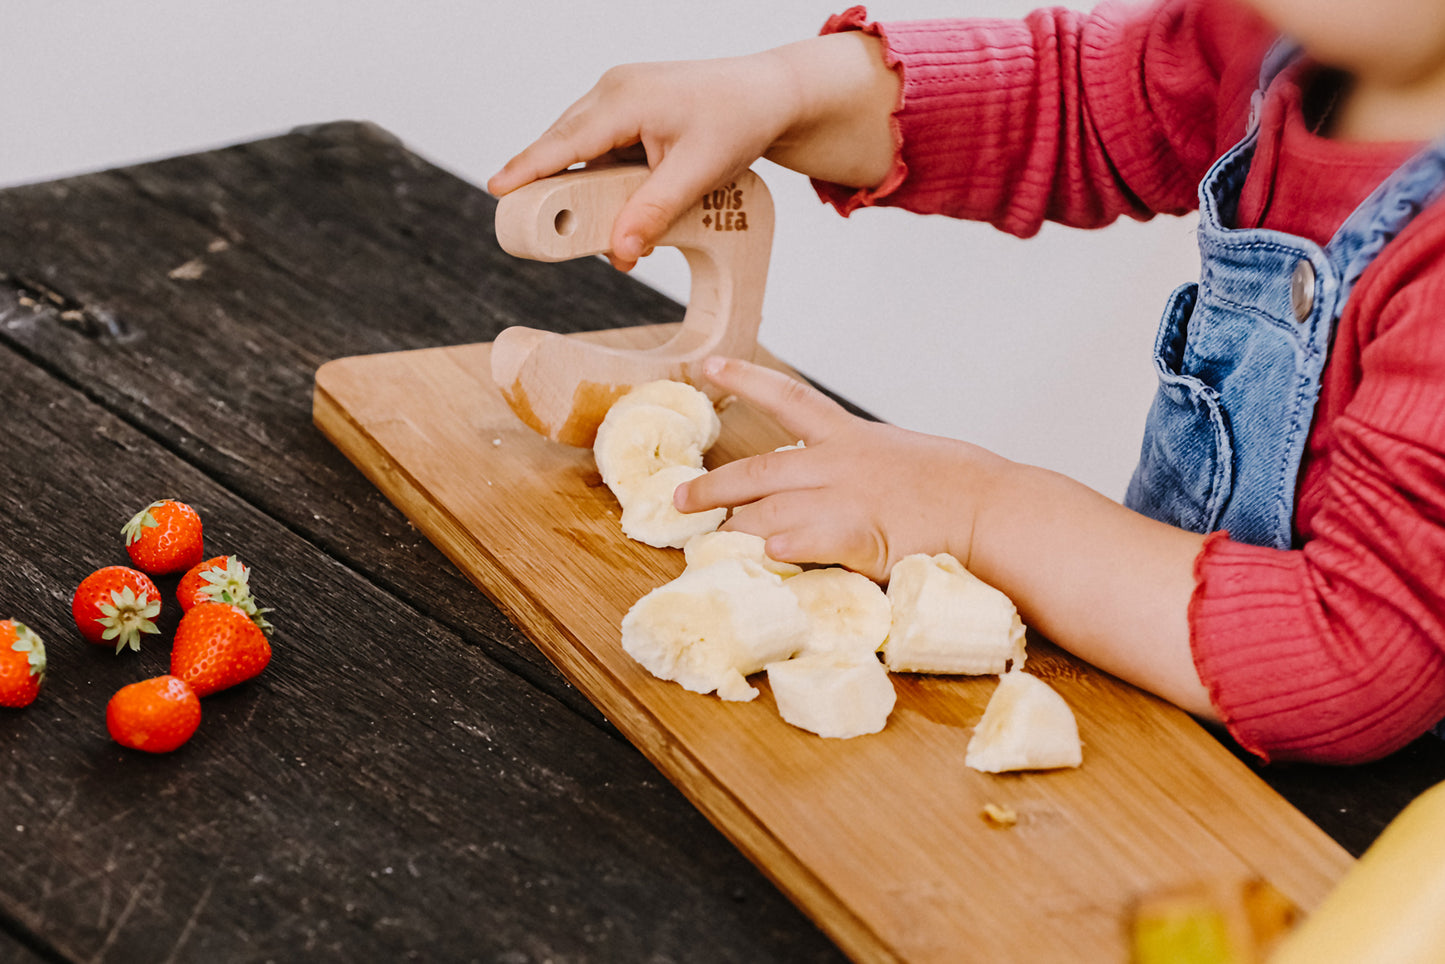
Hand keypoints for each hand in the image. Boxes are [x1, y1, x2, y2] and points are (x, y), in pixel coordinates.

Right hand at [487, 33, 899, 270]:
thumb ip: (654, 212)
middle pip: (566, 147)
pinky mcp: (629, 108)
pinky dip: (610, 180)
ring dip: (594, 194)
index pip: (565, 140)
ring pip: (584, 150)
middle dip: (565, 196)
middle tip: (556, 237)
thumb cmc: (738, 120)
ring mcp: (620, 96)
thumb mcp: (698, 174)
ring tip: (620, 235)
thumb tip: (621, 250)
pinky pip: (603, 147)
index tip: (497, 190)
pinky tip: (630, 208)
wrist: (768, 94)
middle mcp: (615, 90)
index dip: (529, 168)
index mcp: (627, 99)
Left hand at [673, 357, 1005, 580]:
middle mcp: (839, 463)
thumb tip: (835, 490)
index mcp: (851, 438)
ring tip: (713, 545)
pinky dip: (778, 548)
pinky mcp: (858, 537)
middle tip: (680, 501)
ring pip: (769, 511)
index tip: (710, 363)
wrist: (995, 509)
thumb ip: (862, 473)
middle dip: (713, 486)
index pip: (789, 397)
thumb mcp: (902, 463)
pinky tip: (763, 555)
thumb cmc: (959, 491)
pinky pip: (803, 541)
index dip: (746, 379)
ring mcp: (846, 499)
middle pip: (758, 469)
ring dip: (738, 529)